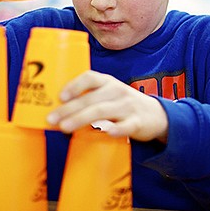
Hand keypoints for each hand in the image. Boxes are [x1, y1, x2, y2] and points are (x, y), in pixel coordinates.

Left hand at [46, 71, 168, 142]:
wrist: (157, 115)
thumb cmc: (124, 105)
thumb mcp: (109, 94)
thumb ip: (89, 98)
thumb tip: (57, 110)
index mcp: (109, 82)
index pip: (90, 78)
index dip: (74, 85)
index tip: (60, 97)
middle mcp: (118, 92)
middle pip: (91, 99)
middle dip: (69, 109)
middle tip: (52, 119)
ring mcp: (128, 107)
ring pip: (103, 111)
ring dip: (82, 119)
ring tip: (65, 127)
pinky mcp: (137, 123)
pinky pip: (126, 126)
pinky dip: (116, 129)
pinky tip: (106, 132)